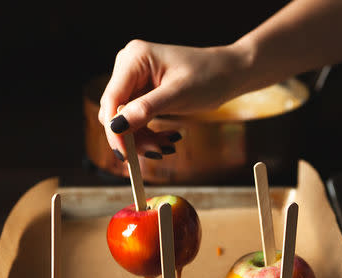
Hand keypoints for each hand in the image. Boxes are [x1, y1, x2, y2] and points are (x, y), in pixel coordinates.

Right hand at [98, 39, 248, 158]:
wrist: (229, 74)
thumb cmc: (209, 76)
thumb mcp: (178, 95)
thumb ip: (145, 109)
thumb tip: (116, 126)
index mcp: (134, 58)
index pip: (112, 99)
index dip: (115, 129)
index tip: (126, 155)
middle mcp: (129, 66)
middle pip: (115, 112)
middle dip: (133, 136)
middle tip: (159, 151)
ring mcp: (134, 80)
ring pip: (125, 121)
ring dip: (143, 138)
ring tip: (168, 146)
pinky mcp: (142, 92)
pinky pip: (136, 120)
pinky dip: (149, 133)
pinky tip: (169, 138)